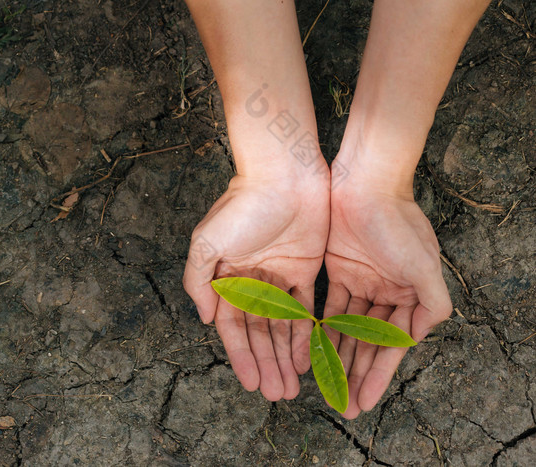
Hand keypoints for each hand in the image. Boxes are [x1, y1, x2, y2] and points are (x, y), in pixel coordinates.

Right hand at [183, 164, 328, 400]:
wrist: (285, 175)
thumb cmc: (241, 206)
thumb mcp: (206, 243)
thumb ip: (198, 282)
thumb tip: (204, 320)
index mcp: (225, 277)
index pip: (232, 325)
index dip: (240, 355)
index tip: (250, 383)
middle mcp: (251, 281)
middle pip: (258, 332)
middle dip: (266, 363)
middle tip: (276, 395)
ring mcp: (279, 277)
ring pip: (281, 327)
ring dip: (284, 356)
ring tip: (291, 387)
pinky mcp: (306, 271)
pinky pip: (305, 310)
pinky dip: (305, 335)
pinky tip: (306, 360)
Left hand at [324, 160, 450, 417]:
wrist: (365, 184)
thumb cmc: (397, 223)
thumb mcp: (423, 265)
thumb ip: (432, 303)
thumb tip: (423, 336)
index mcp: (411, 295)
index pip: (392, 345)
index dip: (378, 375)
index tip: (364, 401)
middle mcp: (387, 292)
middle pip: (368, 342)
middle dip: (356, 373)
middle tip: (343, 405)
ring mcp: (362, 282)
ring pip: (347, 328)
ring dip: (337, 355)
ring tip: (325, 385)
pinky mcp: (337, 270)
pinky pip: (329, 307)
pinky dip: (321, 328)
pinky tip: (311, 350)